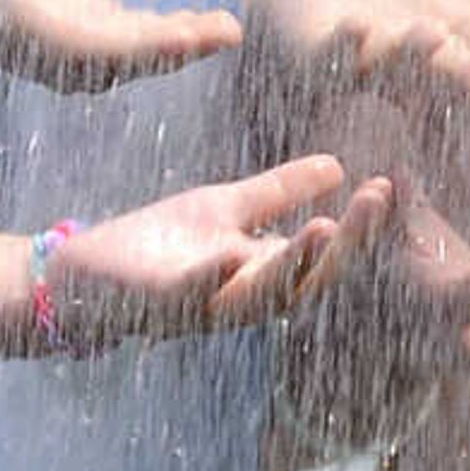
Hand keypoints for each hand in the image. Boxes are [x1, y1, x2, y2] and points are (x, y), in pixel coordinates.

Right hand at [0, 0, 241, 91]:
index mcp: (24, 30)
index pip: (96, 46)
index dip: (146, 44)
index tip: (190, 35)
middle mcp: (43, 47)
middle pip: (121, 60)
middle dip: (174, 49)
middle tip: (228, 32)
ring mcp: (54, 38)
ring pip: (124, 55)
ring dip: (173, 45)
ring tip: (223, 29)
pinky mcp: (62, 20)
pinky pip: (117, 40)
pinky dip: (156, 35)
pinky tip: (192, 25)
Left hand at [51, 156, 385, 343]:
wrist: (79, 280)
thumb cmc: (154, 248)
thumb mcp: (224, 208)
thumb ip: (278, 192)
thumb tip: (338, 165)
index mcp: (264, 272)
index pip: (328, 253)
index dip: (363, 226)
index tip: (390, 185)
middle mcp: (243, 297)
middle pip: (312, 279)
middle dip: (349, 242)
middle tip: (378, 198)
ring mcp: (204, 305)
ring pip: (263, 296)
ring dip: (295, 264)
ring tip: (325, 228)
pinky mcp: (159, 304)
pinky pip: (189, 294)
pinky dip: (210, 277)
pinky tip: (228, 253)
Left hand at [255, 0, 469, 106]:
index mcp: (450, 28)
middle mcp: (410, 51)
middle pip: (440, 63)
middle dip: (461, 67)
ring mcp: (363, 55)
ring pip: (389, 61)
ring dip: (409, 53)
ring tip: (430, 35)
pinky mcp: (316, 52)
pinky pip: (327, 54)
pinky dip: (340, 46)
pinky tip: (353, 32)